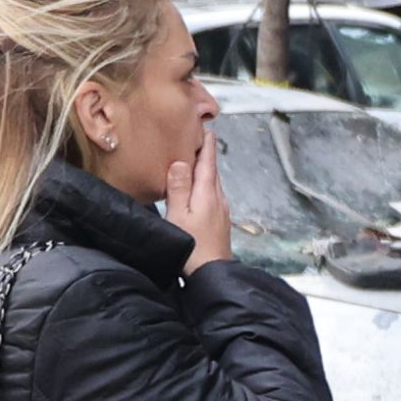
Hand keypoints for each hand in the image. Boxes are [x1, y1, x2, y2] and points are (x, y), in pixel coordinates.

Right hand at [164, 122, 231, 270]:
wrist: (211, 272)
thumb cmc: (192, 245)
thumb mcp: (179, 214)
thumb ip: (179, 187)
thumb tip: (179, 162)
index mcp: (208, 193)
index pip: (208, 162)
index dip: (206, 145)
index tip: (206, 128)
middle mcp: (218, 198)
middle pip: (212, 170)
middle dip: (206, 154)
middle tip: (198, 137)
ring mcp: (221, 210)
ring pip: (213, 182)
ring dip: (206, 168)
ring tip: (196, 158)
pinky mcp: (219, 220)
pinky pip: (212, 194)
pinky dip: (205, 183)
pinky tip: (198, 187)